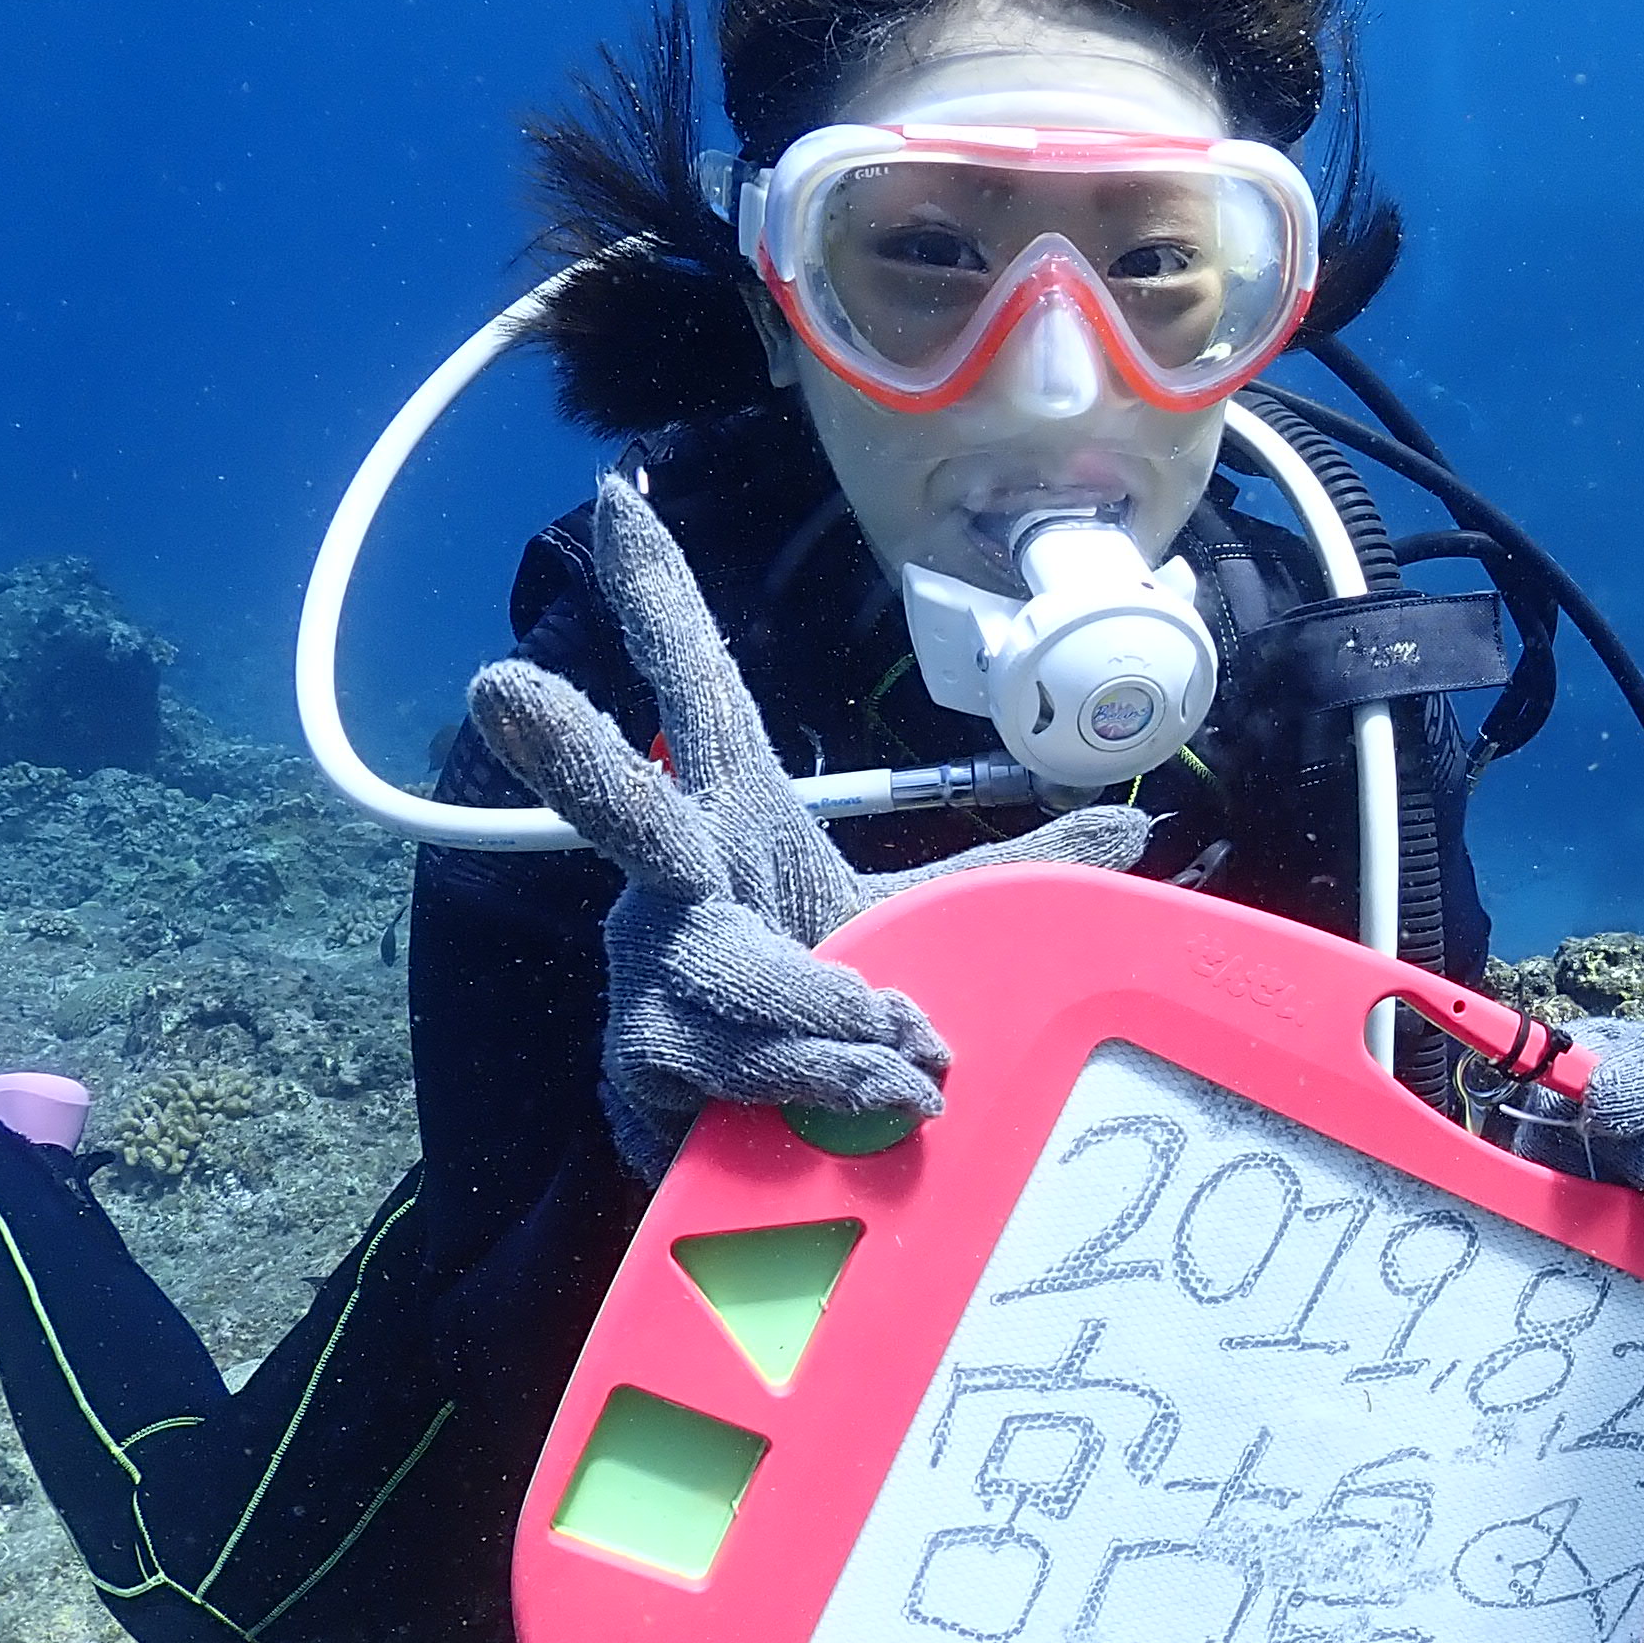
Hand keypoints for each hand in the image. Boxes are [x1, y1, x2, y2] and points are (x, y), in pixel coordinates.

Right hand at [469, 476, 1149, 1177]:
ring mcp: (643, 983)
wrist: (783, 1142)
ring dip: (826, 1014)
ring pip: (726, 977)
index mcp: (730, 821)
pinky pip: (722, 1080)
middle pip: (623, 812)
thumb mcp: (927, 922)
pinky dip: (811, 1093)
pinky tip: (854, 1113)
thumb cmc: (845, 999)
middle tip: (506, 684)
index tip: (620, 500)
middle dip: (572, 753)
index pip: (698, 695)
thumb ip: (1025, 872)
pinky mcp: (640, 1085)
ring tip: (910, 1056)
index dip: (661, 602)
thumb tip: (1138, 821)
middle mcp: (669, 888)